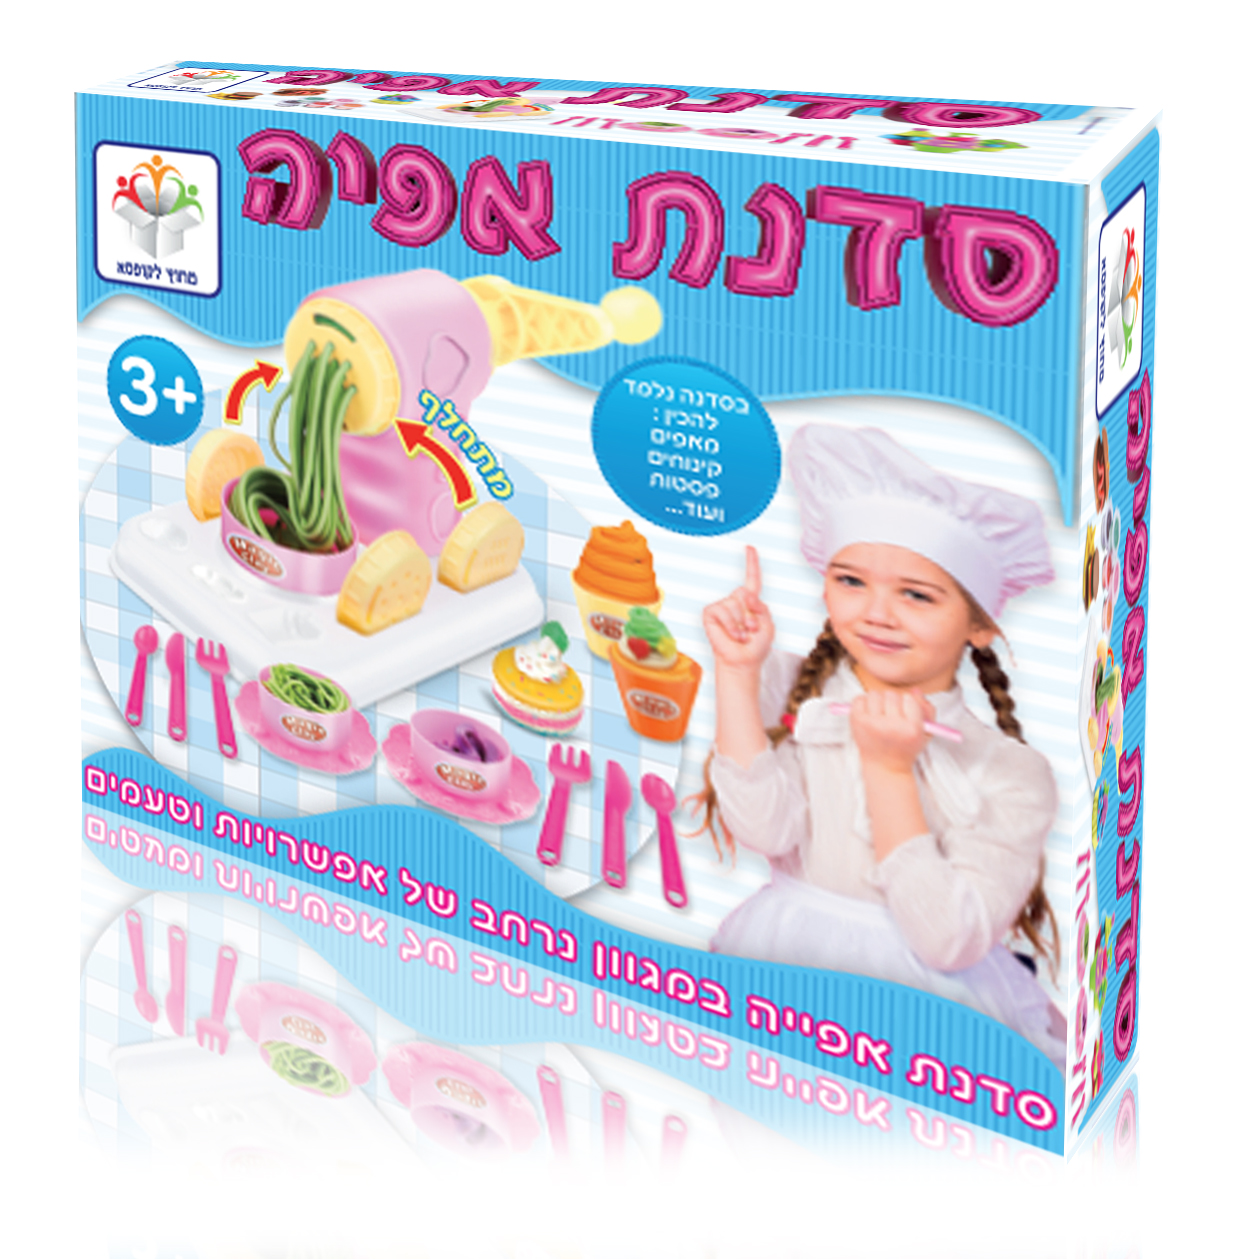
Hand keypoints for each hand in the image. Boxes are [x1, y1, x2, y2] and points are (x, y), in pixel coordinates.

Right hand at [703, 546, 774, 673]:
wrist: (743, 662)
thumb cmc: (756, 645)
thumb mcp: (768, 624)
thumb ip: (761, 606)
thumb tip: (744, 593)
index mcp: (751, 602)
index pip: (752, 579)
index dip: (751, 563)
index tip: (750, 547)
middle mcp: (735, 601)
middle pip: (743, 592)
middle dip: (751, 612)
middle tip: (751, 629)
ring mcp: (722, 606)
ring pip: (733, 603)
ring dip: (741, 623)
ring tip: (743, 635)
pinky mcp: (710, 614)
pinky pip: (721, 611)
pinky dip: (730, 624)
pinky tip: (733, 635)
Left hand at [850, 689, 934, 774]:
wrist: (885, 767)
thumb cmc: (906, 748)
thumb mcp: (925, 733)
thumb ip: (927, 709)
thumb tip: (915, 690)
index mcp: (912, 729)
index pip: (909, 699)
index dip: (908, 704)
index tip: (906, 714)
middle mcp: (892, 726)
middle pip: (891, 694)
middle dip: (892, 702)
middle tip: (892, 715)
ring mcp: (872, 725)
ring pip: (874, 694)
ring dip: (877, 701)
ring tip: (880, 714)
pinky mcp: (857, 723)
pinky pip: (858, 699)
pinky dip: (863, 703)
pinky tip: (869, 714)